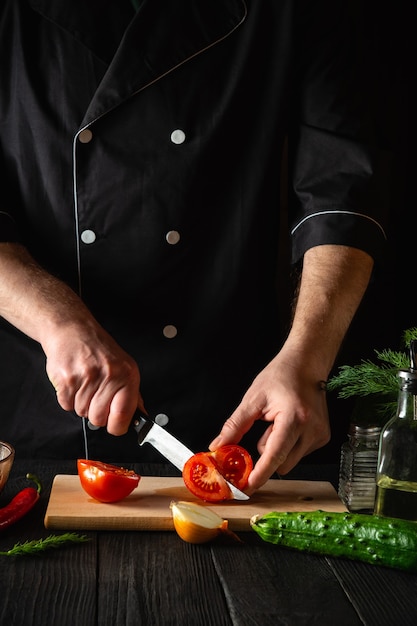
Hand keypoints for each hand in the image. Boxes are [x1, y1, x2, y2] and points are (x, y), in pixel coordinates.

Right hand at [43, 320, 142, 435]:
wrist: (72, 330)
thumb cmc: (99, 349)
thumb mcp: (124, 367)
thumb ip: (132, 394)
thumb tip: (142, 417)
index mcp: (127, 375)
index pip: (123, 416)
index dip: (116, 426)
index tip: (113, 423)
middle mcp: (109, 375)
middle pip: (98, 419)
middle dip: (95, 412)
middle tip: (94, 394)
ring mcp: (86, 377)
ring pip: (81, 412)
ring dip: (81, 403)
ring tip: (84, 383)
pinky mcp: (67, 379)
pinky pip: (66, 405)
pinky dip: (68, 398)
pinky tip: (74, 381)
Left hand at [209, 350, 330, 492]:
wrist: (306, 364)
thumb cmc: (281, 376)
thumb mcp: (253, 399)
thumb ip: (235, 426)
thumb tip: (218, 447)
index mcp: (294, 417)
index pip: (275, 454)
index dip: (260, 473)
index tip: (247, 487)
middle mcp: (312, 429)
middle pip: (282, 462)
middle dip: (267, 454)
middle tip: (262, 431)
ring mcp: (320, 434)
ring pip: (291, 460)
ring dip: (278, 449)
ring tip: (278, 423)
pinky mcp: (323, 437)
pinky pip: (299, 453)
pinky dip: (289, 444)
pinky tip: (289, 425)